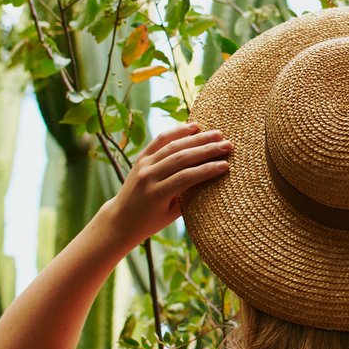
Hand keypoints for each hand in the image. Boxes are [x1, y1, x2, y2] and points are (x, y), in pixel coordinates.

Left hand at [107, 122, 231, 246]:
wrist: (120, 219)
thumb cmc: (150, 222)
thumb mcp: (171, 215)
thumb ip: (188, 196)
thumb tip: (210, 178)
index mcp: (156, 194)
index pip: (186, 177)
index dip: (207, 170)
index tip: (226, 165)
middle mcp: (148, 176)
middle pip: (182, 157)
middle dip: (207, 150)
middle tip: (228, 145)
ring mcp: (143, 164)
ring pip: (173, 145)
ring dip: (197, 138)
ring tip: (217, 134)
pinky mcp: (141, 157)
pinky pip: (160, 140)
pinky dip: (177, 131)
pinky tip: (193, 127)